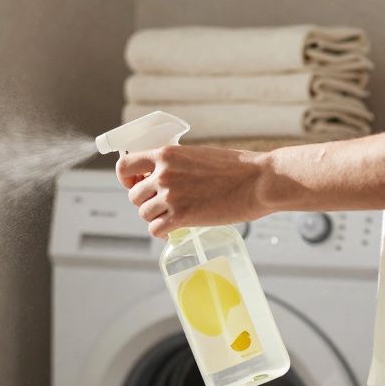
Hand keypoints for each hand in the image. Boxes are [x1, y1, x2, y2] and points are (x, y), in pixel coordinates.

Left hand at [116, 145, 270, 237]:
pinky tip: (173, 229)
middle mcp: (163, 174)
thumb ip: (175, 165)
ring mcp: (171, 195)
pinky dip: (162, 232)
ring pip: (144, 214)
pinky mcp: (181, 216)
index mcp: (166, 154)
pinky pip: (155, 229)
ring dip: (156, 217)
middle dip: (146, 202)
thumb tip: (159, 177)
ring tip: (173, 216)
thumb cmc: (237, 168)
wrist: (259, 180)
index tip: (135, 184)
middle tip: (163, 204)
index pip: (125, 166)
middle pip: (134, 195)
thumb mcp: (197, 155)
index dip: (126, 178)